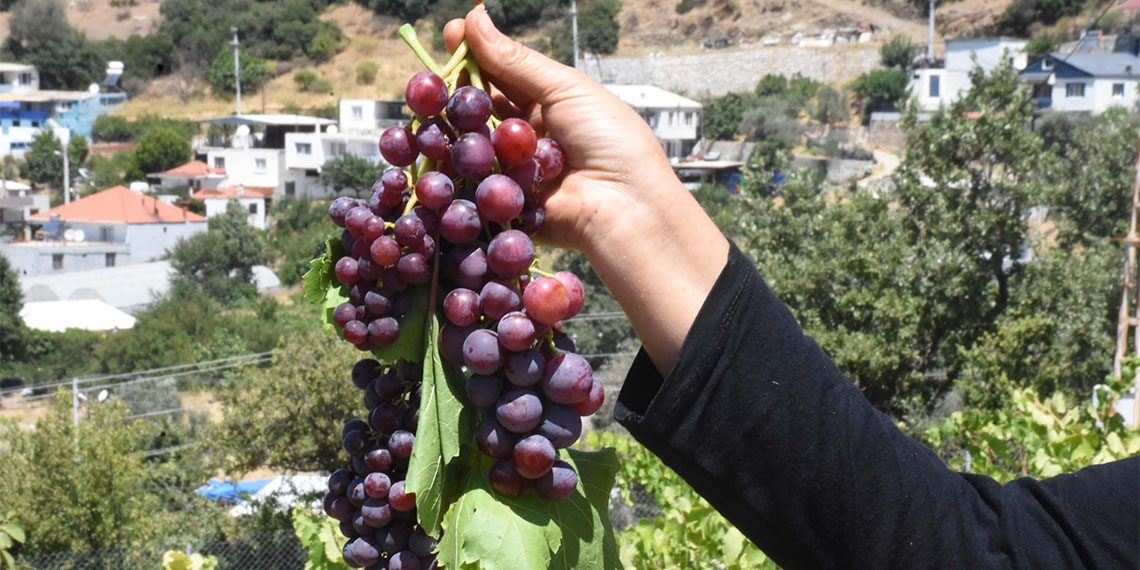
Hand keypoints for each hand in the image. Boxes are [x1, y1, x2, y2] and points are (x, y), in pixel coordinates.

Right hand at [442, 10, 675, 255]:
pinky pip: (474, 184)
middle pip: (481, 107)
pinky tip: (444, 152)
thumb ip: (516, 61)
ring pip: (471, 144)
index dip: (475, 53)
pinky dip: (461, 169)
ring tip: (437, 112)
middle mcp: (526, 135)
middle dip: (458, 89)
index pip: (501, 72)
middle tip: (435, 76)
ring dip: (456, 127)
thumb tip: (476, 18)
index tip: (452, 33)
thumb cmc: (610, 141)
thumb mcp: (566, 89)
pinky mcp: (504, 202)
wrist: (626, 206)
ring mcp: (513, 169)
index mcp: (546, 103)